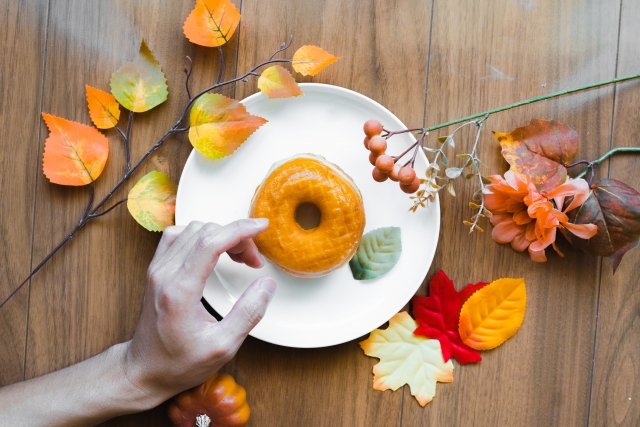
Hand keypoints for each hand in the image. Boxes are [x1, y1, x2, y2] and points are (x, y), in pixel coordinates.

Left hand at [122, 219, 276, 405]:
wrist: (144, 370)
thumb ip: (248, 313)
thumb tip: (267, 284)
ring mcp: (157, 269)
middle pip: (205, 232)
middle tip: (253, 261)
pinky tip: (214, 251)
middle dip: (236, 237)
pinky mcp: (156, 269)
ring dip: (220, 236)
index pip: (210, 242)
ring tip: (237, 257)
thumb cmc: (178, 363)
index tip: (261, 227)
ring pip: (192, 230)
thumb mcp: (222, 347)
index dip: (239, 230)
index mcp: (180, 291)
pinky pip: (179, 236)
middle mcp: (164, 274)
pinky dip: (202, 237)